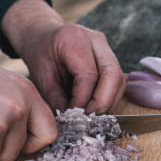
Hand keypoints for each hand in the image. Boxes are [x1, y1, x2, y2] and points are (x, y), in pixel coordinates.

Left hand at [2, 0, 124, 112]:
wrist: (43, 38)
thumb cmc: (41, 56)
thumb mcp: (41, 78)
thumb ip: (57, 100)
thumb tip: (73, 121)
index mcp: (74, 39)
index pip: (88, 75)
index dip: (83, 100)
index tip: (74, 116)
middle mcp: (96, 40)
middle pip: (112, 75)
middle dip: (102, 103)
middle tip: (88, 119)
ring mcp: (106, 48)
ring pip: (119, 80)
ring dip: (108, 103)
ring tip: (91, 117)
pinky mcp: (111, 58)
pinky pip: (118, 82)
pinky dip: (109, 98)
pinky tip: (96, 108)